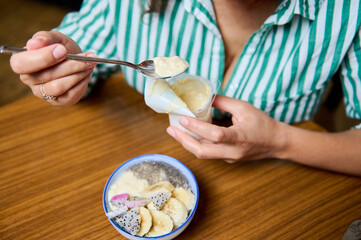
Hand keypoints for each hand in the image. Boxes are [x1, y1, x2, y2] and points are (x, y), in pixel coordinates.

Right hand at [10, 31, 96, 105]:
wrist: (75, 61)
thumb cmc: (61, 48)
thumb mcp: (55, 38)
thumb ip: (45, 37)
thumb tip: (33, 44)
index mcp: (21, 61)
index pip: (21, 64)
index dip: (42, 58)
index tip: (62, 50)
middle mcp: (29, 80)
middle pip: (46, 75)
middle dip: (69, 65)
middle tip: (86, 57)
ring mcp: (43, 93)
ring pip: (59, 87)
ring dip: (78, 74)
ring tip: (89, 63)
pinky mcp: (59, 101)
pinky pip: (71, 94)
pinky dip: (82, 81)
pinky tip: (87, 72)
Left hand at [166, 95, 286, 162]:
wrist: (276, 143)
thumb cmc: (262, 124)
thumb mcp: (244, 108)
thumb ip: (223, 103)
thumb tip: (205, 97)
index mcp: (239, 137)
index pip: (215, 135)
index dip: (197, 127)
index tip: (183, 118)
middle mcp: (233, 152)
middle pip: (202, 152)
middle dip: (183, 141)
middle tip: (171, 129)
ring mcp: (229, 158)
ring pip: (203, 154)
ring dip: (187, 142)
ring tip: (175, 131)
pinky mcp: (227, 160)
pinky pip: (209, 152)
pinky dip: (197, 143)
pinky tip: (190, 133)